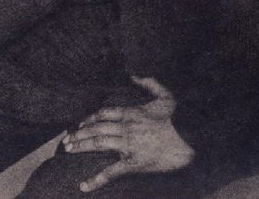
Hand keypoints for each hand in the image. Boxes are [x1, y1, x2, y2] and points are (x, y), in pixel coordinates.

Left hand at [63, 76, 193, 192]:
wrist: (192, 140)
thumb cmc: (180, 118)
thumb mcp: (166, 95)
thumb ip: (149, 83)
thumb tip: (133, 74)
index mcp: (132, 112)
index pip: (103, 113)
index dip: (89, 118)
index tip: (79, 124)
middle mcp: (126, 127)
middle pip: (96, 128)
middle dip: (79, 134)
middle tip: (66, 141)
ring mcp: (129, 145)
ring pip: (99, 144)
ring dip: (81, 146)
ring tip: (68, 150)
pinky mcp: (134, 163)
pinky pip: (111, 172)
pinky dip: (96, 180)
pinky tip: (83, 185)